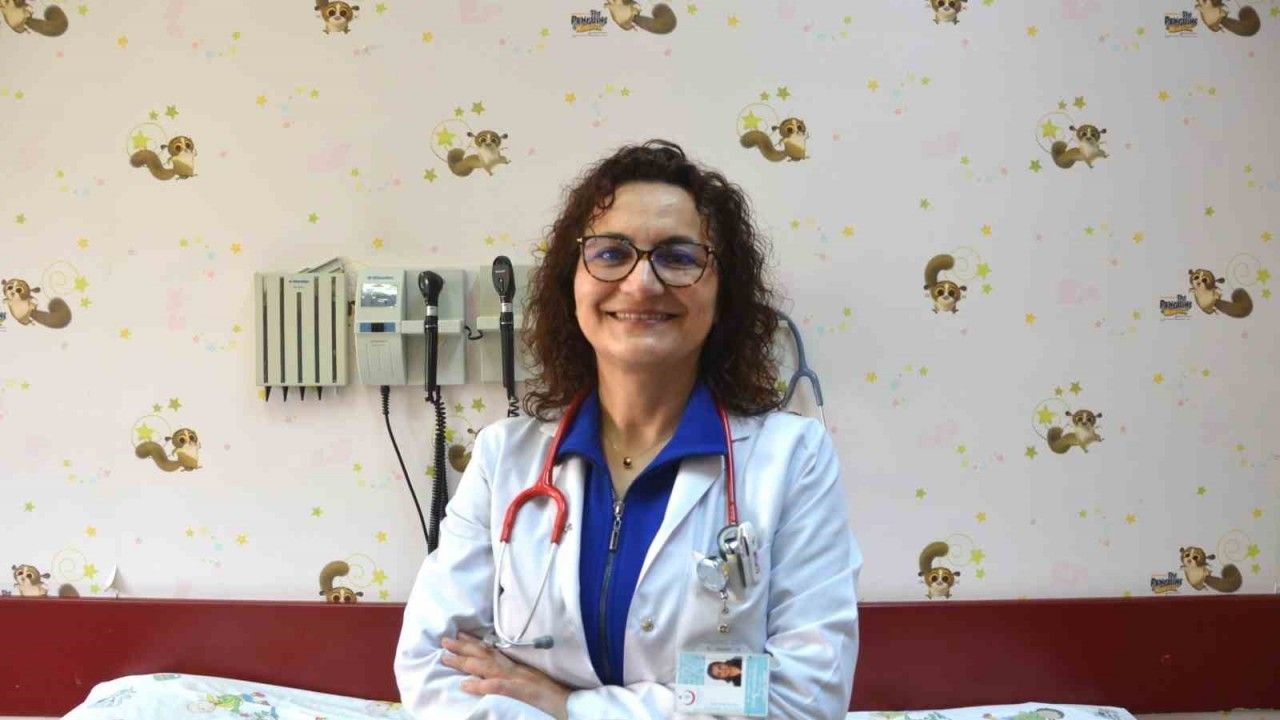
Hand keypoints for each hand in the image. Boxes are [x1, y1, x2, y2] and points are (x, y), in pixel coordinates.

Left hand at [442, 632, 570, 719]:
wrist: (566, 702)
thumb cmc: (547, 692)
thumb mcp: (527, 678)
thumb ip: (511, 673)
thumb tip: (493, 672)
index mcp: (514, 665)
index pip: (490, 650)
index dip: (473, 642)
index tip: (457, 635)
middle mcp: (512, 668)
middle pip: (484, 654)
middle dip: (462, 647)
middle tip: (444, 641)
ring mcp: (515, 679)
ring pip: (486, 667)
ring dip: (465, 662)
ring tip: (446, 659)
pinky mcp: (518, 692)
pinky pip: (496, 687)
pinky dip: (479, 686)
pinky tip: (465, 685)